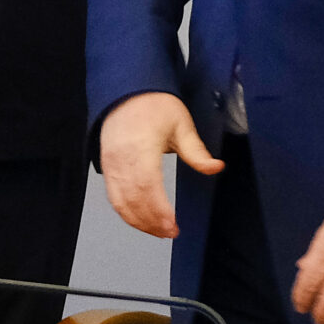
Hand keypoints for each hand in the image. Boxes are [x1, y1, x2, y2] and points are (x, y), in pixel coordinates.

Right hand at [98, 92, 222, 239]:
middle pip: (133, 199)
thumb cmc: (154, 104)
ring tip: (159, 231)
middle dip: (151, 222)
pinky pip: (113, 196)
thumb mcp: (181, 123)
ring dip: (138, 221)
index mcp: (141, 147)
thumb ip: (196, 150)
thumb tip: (216, 167)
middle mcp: (122, 158)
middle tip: (171, 233)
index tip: (173, 226)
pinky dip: (125, 212)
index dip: (159, 211)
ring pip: (120, 202)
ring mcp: (111, 164)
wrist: (127, 90)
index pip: (148, 186)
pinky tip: (141, 220)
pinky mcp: (107, 167)